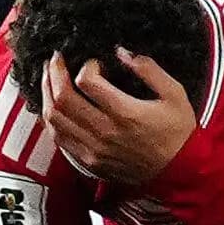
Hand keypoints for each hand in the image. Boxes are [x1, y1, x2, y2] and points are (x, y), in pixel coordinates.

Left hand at [40, 53, 195, 185]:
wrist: (177, 172)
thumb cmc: (177, 133)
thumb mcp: (174, 94)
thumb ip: (148, 69)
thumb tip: (122, 52)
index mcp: (126, 113)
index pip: (88, 82)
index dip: (86, 66)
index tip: (94, 63)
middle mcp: (105, 131)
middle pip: (63, 98)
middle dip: (54, 72)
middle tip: (55, 60)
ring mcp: (94, 148)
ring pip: (55, 119)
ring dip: (46, 94)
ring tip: (48, 78)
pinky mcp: (89, 161)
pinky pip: (59, 138)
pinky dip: (51, 119)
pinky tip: (53, 106)